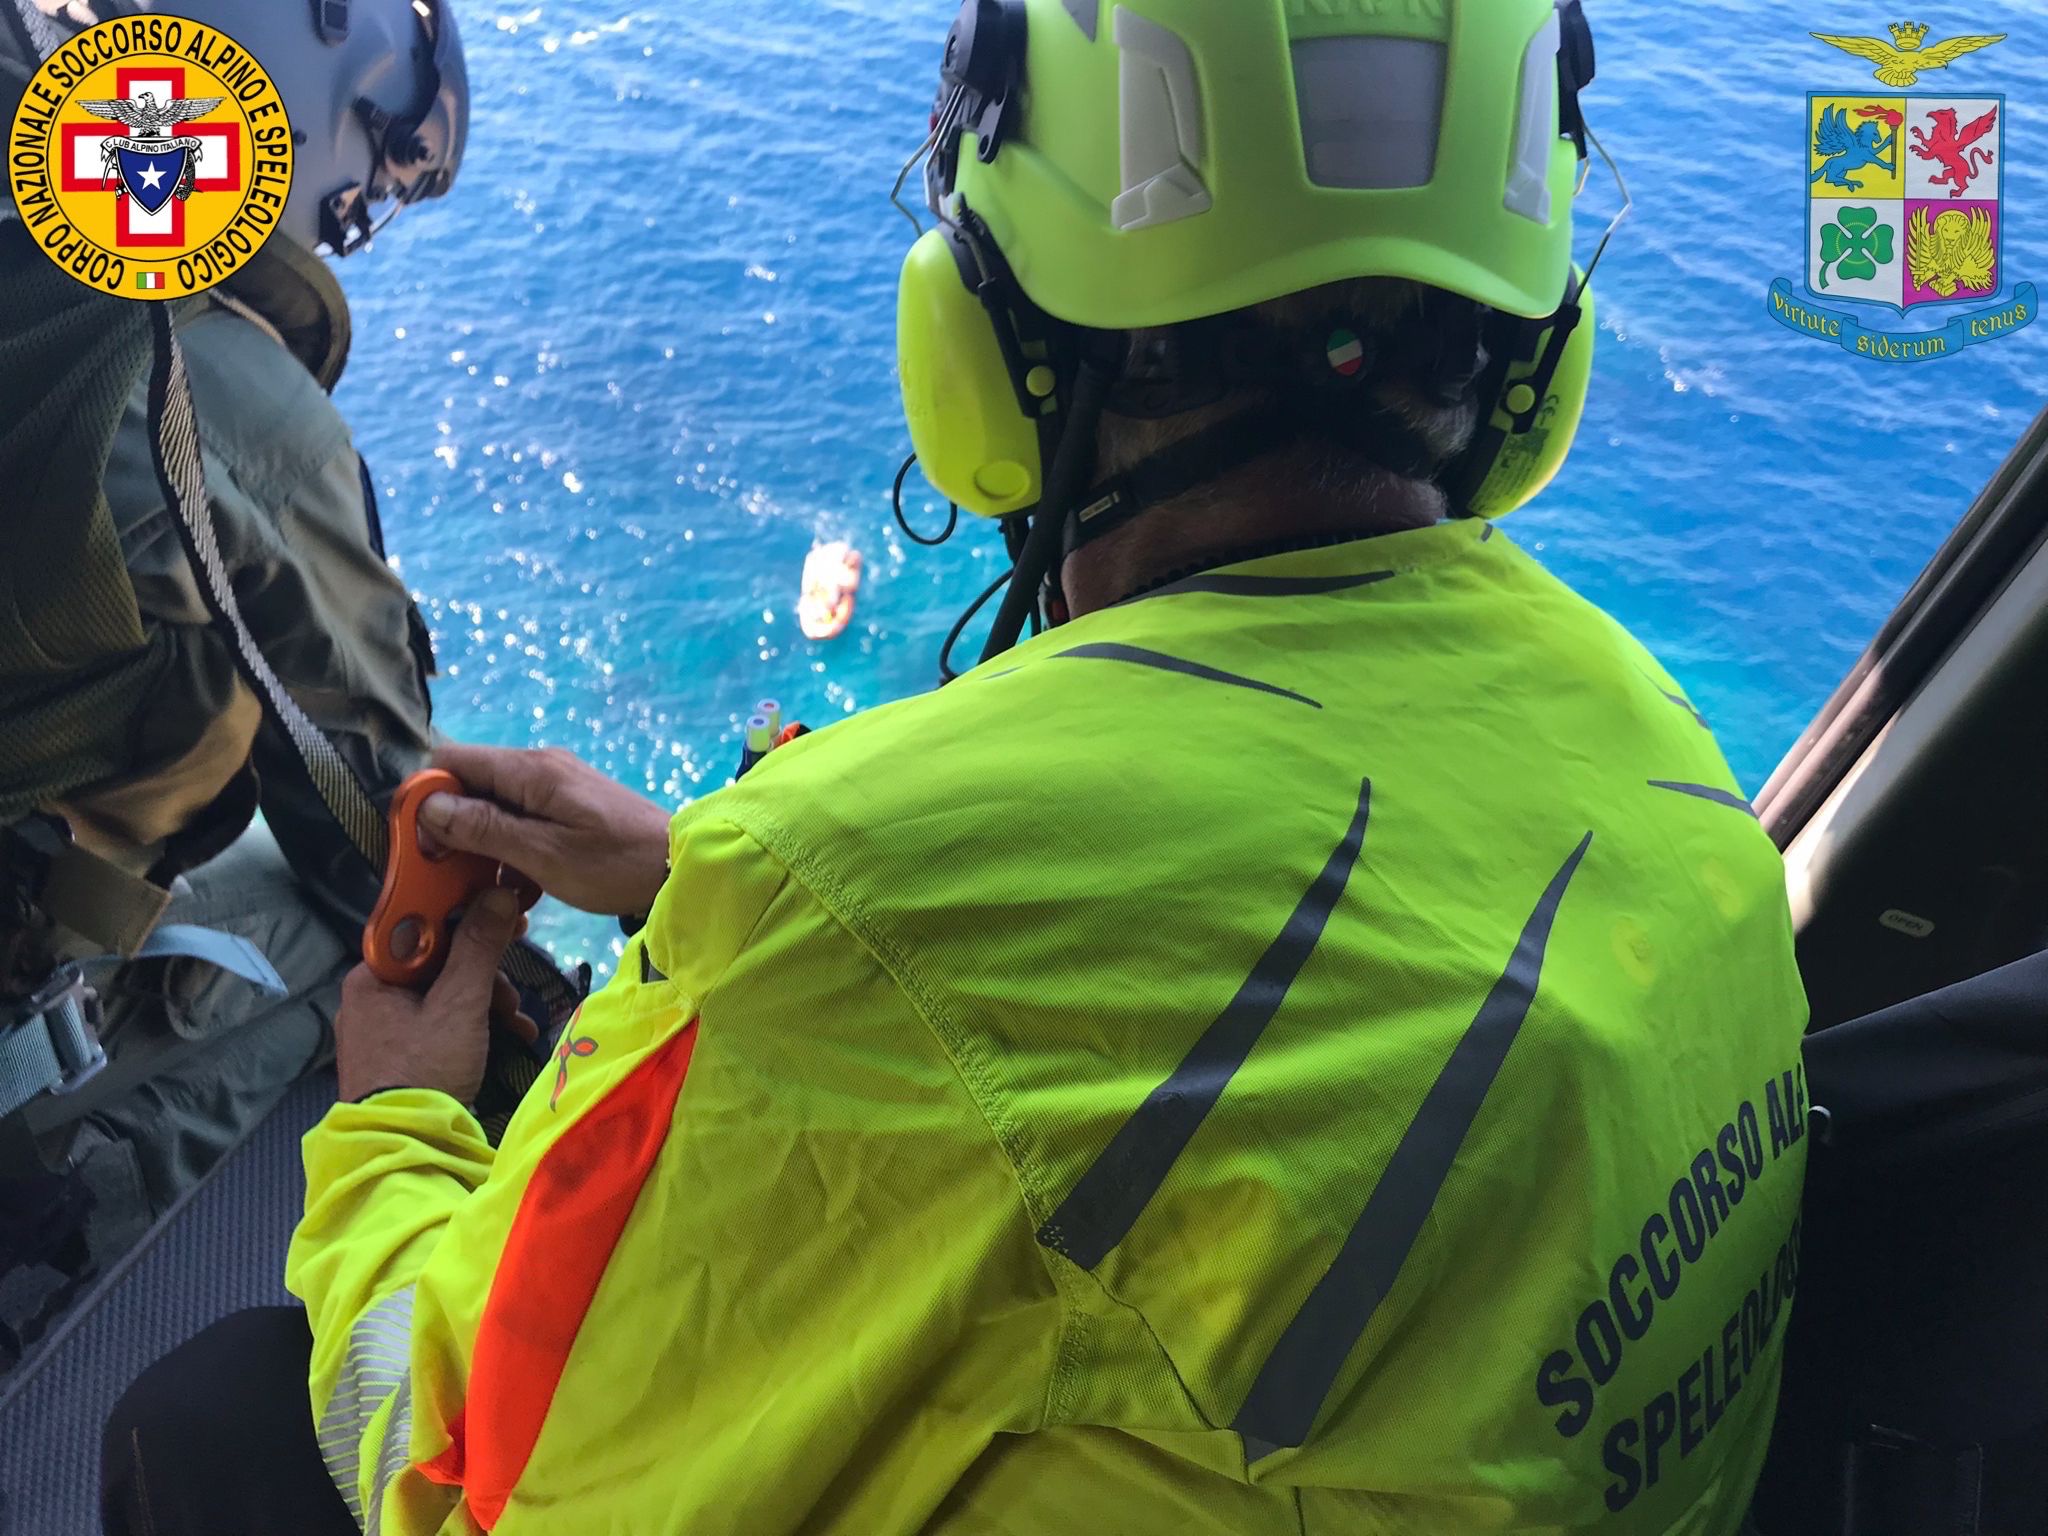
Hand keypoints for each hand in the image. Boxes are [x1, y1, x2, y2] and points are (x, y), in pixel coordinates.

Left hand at [336, 888, 534, 1103]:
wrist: (403, 1146)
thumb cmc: (426, 1068)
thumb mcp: (460, 1005)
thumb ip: (480, 947)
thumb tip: (500, 891)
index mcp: (371, 976)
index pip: (423, 927)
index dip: (469, 919)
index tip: (511, 921)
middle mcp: (369, 997)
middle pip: (438, 962)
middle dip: (484, 975)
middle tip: (515, 990)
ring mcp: (380, 1030)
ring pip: (442, 994)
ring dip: (486, 1003)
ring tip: (516, 1024)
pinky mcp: (395, 1056)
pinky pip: (437, 1023)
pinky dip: (471, 1026)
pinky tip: (506, 1038)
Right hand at [420, 743, 671, 917]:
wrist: (680, 868)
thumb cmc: (614, 865)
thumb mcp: (542, 854)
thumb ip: (484, 828)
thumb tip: (428, 805)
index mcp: (530, 770)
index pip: (452, 760)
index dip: (426, 795)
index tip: (418, 840)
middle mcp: (539, 768)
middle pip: (471, 784)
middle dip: (452, 827)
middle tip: (448, 874)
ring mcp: (556, 787)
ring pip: (495, 808)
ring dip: (483, 846)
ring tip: (485, 886)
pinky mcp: (570, 809)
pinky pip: (524, 822)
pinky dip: (513, 850)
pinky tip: (520, 887)